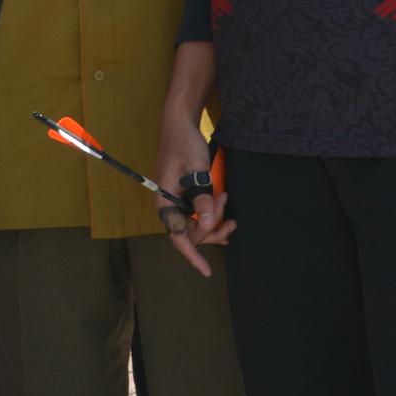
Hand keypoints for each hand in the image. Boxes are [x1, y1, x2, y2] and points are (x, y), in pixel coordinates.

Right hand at [154, 114, 232, 277]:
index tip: (206, 271)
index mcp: (166, 203)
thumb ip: (202, 197)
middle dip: (212, 228)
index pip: (179, 237)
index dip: (193, 256)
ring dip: (214, 219)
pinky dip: (211, 212)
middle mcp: (169, 205)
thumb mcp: (196, 170)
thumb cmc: (185, 144)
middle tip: (229, 214)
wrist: (179, 124)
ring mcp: (177, 200)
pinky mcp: (184, 194)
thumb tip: (208, 224)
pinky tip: (223, 208)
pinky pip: (198, 212)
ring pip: (197, 223)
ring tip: (228, 207)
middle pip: (192, 232)